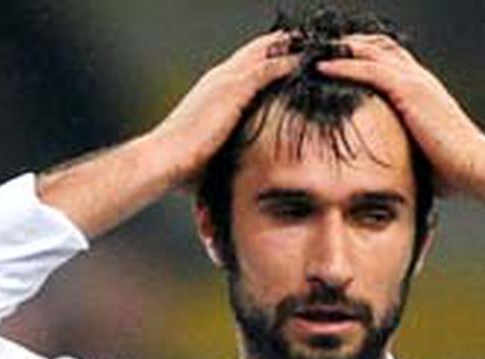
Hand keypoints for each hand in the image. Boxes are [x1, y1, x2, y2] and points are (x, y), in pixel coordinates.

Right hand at [149, 31, 299, 188]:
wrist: (165, 160)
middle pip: (257, 52)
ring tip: (319, 55)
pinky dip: (289, 63)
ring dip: (290, 51)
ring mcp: (225, 81)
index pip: (246, 68)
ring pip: (265, 52)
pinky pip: (268, 67)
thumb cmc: (184, 167)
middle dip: (283, 51)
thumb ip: (233, 155)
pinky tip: (310, 65)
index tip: (293, 69)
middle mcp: (219, 79)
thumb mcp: (216, 155)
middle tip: (312, 56)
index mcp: (214, 92)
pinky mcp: (232, 88)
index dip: (268, 64)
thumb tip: (246, 181)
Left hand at [316, 34, 484, 193]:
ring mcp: (416, 81)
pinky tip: (323, 67)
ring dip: (341, 49)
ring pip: (371, 50)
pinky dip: (344, 64)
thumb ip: (403, 149)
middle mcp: (420, 79)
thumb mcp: (421, 152)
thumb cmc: (452, 169)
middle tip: (322, 52)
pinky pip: (369, 68)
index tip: (339, 61)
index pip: (391, 59)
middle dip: (350, 45)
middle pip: (380, 46)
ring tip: (314, 54)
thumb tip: (387, 170)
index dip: (365, 55)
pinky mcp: (409, 90)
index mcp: (424, 89)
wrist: (473, 167)